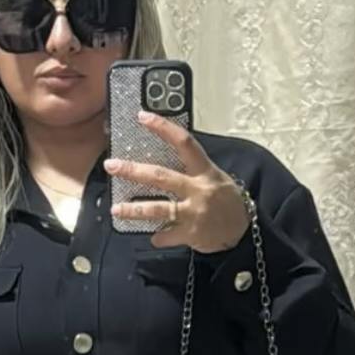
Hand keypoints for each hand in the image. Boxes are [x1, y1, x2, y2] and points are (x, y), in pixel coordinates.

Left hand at [105, 114, 250, 252]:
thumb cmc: (225, 200)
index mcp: (204, 171)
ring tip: (116, 209)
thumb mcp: (214, 177)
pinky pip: (167, 235)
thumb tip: (162, 156)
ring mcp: (193, 212)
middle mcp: (197, 189)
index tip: (143, 116)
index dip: (163, 128)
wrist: (242, 230)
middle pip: (161, 176)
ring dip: (134, 209)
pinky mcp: (191, 234)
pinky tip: (154, 237)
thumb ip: (191, 169)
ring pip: (158, 209)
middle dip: (133, 170)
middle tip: (111, 165)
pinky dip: (158, 237)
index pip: (184, 143)